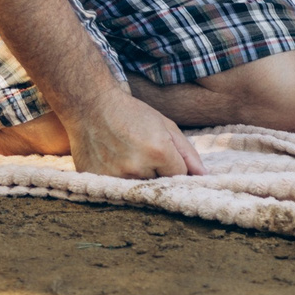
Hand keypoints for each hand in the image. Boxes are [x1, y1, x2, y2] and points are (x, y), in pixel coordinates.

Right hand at [62, 89, 202, 178]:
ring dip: (138, 177)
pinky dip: (119, 178)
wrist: (91, 106)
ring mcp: (115, 176)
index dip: (175, 166)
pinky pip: (117, 188)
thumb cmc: (132, 114)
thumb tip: (204, 175)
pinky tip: (113, 159)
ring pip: (139, 188)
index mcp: (158, 152)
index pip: (180, 175)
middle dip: (158, 173)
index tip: (165, 156)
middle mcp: (136, 167)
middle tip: (143, 152)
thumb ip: (188, 153)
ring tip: (128, 154)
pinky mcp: (98, 180)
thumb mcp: (167, 126)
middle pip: (160, 184)